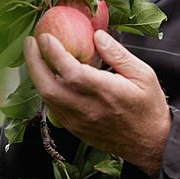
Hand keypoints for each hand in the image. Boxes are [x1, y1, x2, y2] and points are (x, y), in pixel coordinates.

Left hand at [26, 29, 169, 177]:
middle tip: (30, 43)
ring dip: (37, 76)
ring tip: (36, 56)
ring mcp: (79, 122)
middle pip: (49, 87)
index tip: (46, 37)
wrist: (149, 143)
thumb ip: (118, 54)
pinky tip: (48, 76)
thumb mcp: (144, 74)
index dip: (55, 53)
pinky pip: (53, 108)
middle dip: (34, 63)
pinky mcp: (75, 129)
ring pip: (47, 98)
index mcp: (107, 92)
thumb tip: (97, 35)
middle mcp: (88, 109)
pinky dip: (46, 89)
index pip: (72, 72)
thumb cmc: (149, 106)